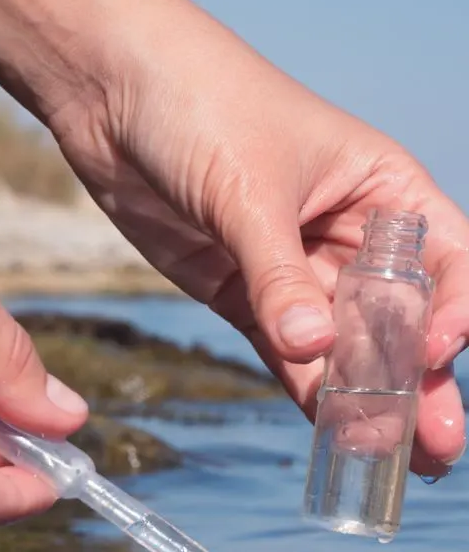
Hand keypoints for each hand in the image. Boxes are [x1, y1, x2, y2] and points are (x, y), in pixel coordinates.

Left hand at [43, 0, 465, 476]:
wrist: (116, 96)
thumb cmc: (200, 105)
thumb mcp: (248, 189)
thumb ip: (279, 274)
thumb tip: (312, 348)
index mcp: (379, 189)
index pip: (442, 262)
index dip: (449, 315)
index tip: (432, 356)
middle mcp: (344, 234)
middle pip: (394, 318)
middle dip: (413, 380)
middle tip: (435, 446)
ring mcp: (291, 269)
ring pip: (337, 346)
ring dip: (360, 399)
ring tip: (384, 455)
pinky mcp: (241, 292)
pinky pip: (281, 351)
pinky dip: (302, 387)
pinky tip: (328, 427)